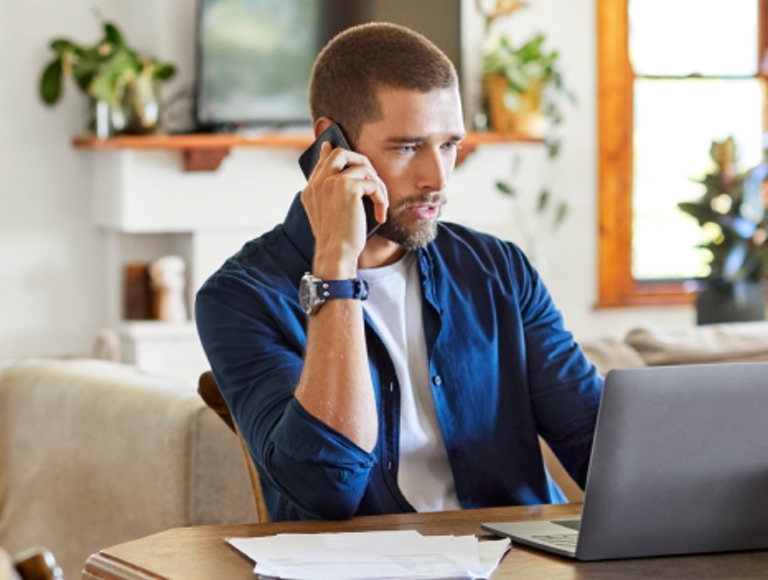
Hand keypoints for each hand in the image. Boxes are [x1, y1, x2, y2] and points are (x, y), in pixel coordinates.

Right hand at [301, 142, 387, 277]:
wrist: (336, 254)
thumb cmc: (337, 240)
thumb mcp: (330, 215)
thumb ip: (333, 195)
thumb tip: (349, 181)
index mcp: (311, 190)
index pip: (322, 160)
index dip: (332, 152)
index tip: (334, 146)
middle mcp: (318, 183)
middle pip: (340, 153)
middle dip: (361, 161)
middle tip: (373, 179)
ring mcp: (331, 183)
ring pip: (363, 167)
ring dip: (378, 185)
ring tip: (380, 203)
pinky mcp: (348, 188)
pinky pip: (373, 184)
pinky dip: (382, 199)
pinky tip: (380, 215)